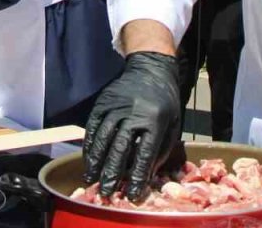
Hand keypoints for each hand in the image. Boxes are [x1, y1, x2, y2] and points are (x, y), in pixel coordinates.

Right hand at [82, 51, 181, 200]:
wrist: (151, 68)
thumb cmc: (165, 101)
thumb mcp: (173, 125)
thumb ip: (161, 149)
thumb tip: (146, 174)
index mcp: (155, 120)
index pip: (145, 154)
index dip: (137, 176)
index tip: (131, 194)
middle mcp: (133, 113)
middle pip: (119, 148)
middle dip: (111, 172)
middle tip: (106, 191)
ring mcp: (115, 106)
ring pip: (102, 138)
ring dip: (96, 161)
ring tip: (92, 179)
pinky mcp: (103, 102)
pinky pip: (93, 126)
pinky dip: (89, 145)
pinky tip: (88, 159)